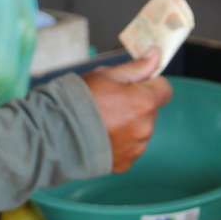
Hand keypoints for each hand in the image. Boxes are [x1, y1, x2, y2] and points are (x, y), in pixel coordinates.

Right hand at [83, 52, 171, 172]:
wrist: (55, 135)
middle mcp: (145, 127)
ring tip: (102, 121)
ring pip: (140, 129)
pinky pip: (130, 148)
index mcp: (144, 102)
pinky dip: (119, 142)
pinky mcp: (125, 163)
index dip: (149, 84)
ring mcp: (136, 148)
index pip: (164, 89)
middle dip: (136, 104)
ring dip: (128, 124)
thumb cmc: (78, 101)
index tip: (133, 85)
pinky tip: (100, 136)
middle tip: (109, 102)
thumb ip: (136, 68)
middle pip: (150, 110)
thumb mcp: (106, 76)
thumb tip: (156, 56)